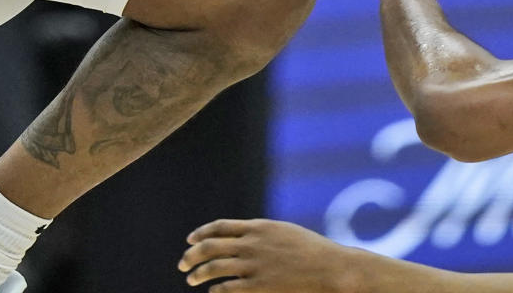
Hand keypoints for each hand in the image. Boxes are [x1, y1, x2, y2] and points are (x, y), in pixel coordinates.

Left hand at [178, 219, 352, 291]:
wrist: (330, 268)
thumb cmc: (311, 250)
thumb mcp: (283, 232)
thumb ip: (261, 234)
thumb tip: (244, 237)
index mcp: (257, 227)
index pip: (220, 227)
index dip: (201, 233)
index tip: (190, 240)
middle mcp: (251, 243)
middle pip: (211, 246)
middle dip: (192, 254)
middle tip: (182, 263)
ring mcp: (255, 265)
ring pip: (215, 268)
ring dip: (198, 273)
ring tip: (191, 279)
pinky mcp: (260, 286)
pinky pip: (229, 288)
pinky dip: (217, 290)